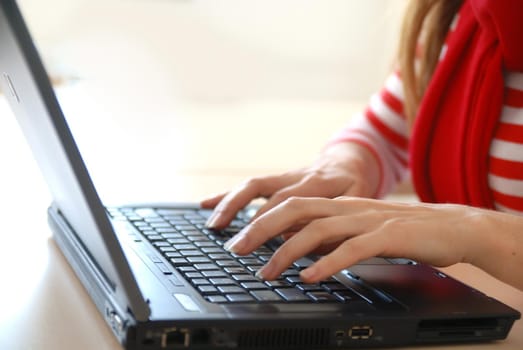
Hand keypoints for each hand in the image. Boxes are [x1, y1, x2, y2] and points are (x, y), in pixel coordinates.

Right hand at [201, 142, 380, 228]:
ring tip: (212, 225)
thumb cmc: (352, 184)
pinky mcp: (273, 179)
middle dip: (247, 221)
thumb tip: (303, 241)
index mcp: (318, 182)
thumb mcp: (357, 200)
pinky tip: (205, 205)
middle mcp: (295, 176)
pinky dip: (225, 195)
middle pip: (265, 194)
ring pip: (251, 186)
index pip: (292, 201)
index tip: (266, 245)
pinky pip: (246, 186)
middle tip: (234, 246)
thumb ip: (336, 219)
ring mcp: (282, 176)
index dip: (277, 222)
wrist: (347, 160)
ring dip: (229, 204)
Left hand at [223, 196, 522, 289]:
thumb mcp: (356, 229)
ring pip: (319, 228)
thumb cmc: (401, 231)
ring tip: (266, 272)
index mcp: (338, 203)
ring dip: (288, 251)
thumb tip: (293, 246)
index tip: (236, 236)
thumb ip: (327, 235)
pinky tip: (310, 277)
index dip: (260, 217)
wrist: (451, 226)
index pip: (290, 203)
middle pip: (295, 209)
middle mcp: (348, 207)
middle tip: (237, 249)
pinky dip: (328, 263)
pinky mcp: (389, 236)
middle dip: (262, 228)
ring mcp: (368, 219)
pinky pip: (353, 249)